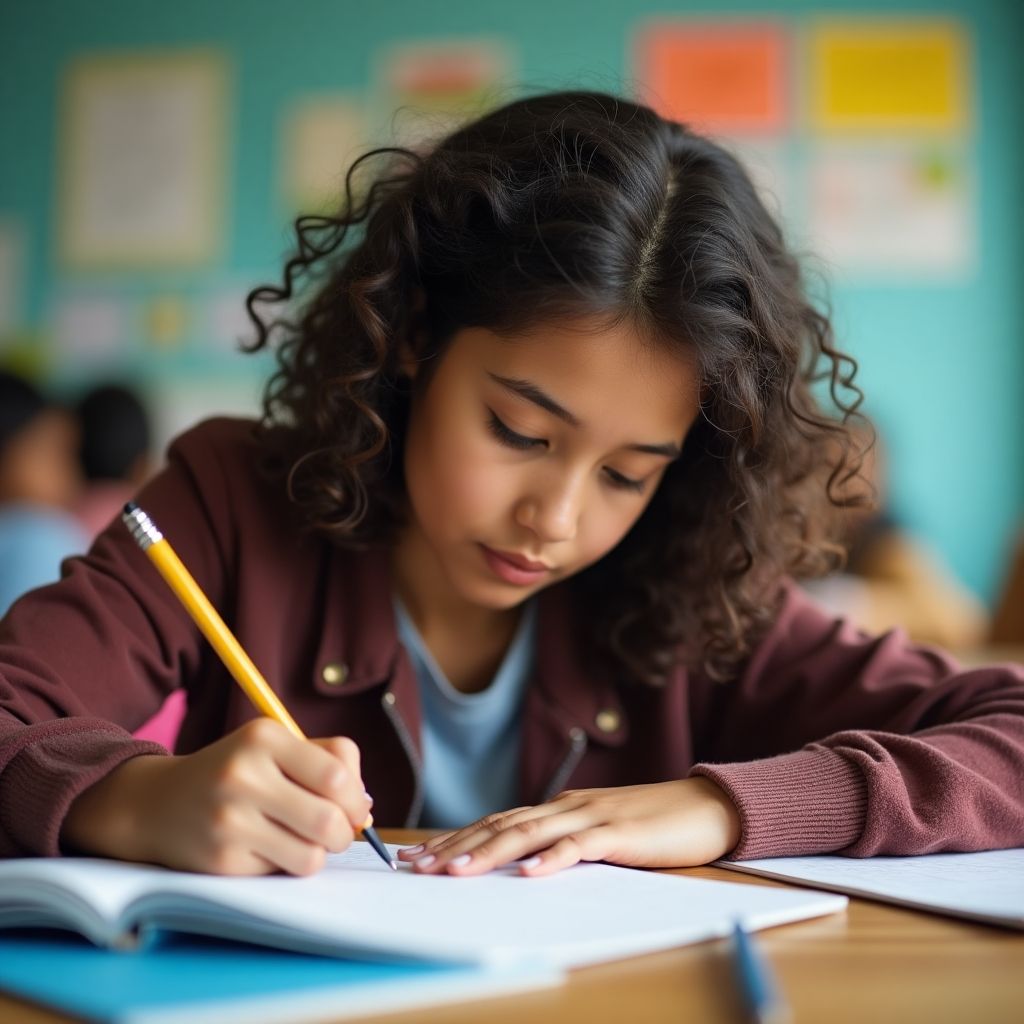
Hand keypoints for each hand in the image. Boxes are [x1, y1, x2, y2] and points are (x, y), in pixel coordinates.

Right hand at [61, 719, 372, 875]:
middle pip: (330, 820)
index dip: (357, 798)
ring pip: (311, 856)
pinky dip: (281, 865)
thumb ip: (329, 763)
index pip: (337, 774)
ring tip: (299, 841)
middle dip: (343, 834)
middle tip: (333, 832)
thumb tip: (366, 809)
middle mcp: (243, 775)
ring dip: (315, 854)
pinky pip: (280, 873)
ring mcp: (229, 820)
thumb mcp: (276, 748)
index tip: (355, 808)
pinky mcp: (220, 861)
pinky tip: (261, 848)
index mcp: (264, 737)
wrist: (156, 803)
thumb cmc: (237, 773)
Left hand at [397, 777, 740, 876]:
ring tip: (456, 870)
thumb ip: (562, 843)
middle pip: (502, 825)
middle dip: (456, 846)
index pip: (496, 822)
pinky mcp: (620, 833)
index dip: (455, 838)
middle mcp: (567, 807)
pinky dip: (553, 858)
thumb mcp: (597, 834)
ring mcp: (592, 817)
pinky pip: (581, 846)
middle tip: (417, 866)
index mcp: (559, 808)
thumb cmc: (651, 826)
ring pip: (531, 833)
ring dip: (490, 852)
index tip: (417, 857)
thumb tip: (519, 866)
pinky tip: (530, 874)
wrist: (705, 807)